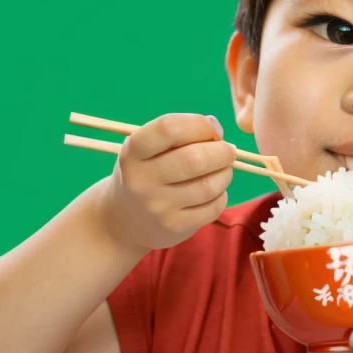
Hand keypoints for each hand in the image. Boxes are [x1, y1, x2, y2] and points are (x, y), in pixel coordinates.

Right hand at [96, 113, 236, 252]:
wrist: (125, 220)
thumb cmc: (146, 172)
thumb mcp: (150, 148)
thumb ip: (181, 133)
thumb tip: (216, 129)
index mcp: (133, 151)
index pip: (170, 128)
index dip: (199, 124)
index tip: (211, 129)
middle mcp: (142, 180)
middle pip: (195, 159)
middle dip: (222, 151)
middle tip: (228, 151)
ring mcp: (158, 207)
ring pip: (209, 185)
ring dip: (225, 173)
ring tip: (222, 170)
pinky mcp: (175, 228)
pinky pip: (214, 208)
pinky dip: (221, 195)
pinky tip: (213, 192)